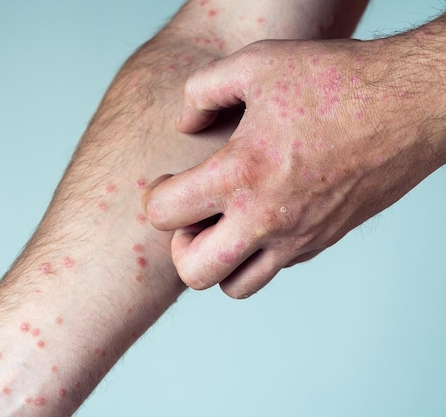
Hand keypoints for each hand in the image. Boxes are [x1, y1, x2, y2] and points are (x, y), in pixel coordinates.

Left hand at [144, 37, 444, 297]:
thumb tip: (184, 125)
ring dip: (219, 260)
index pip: (165, 214)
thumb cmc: (336, 81)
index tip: (170, 181)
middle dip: (181, 248)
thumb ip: (202, 91)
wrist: (409, 106)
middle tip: (193, 215)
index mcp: (241, 174)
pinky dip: (257, 252)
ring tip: (225, 222)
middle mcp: (267, 218)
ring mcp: (297, 237)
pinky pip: (275, 268)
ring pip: (236, 287)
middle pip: (195, 274)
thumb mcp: (256, 64)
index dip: (155, 197)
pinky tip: (265, 212)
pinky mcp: (322, 242)